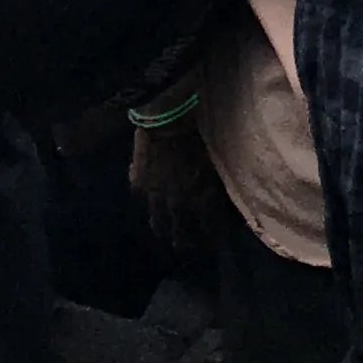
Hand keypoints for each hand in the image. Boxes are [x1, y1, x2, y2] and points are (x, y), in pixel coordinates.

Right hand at [128, 111, 215, 252]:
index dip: (215, 234)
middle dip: (185, 241)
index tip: (217, 240)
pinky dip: (143, 196)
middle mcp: (180, 203)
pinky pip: (140, 195)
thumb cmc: (204, 130)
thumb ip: (219, 177)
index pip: (211, 226)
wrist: (169, 116)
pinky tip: (144, 197)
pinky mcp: (139, 181)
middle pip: (182, 231)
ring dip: (161, 227)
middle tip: (185, 246)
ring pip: (158, 219)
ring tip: (161, 233)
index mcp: (204, 197)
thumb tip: (223, 191)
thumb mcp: (218, 156)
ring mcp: (156, 194)